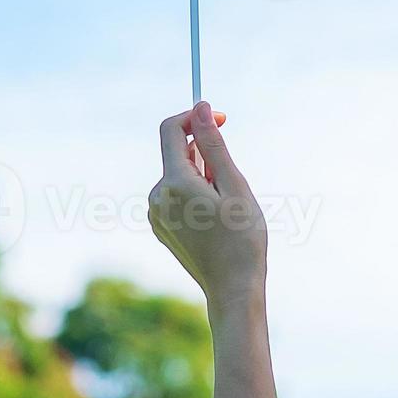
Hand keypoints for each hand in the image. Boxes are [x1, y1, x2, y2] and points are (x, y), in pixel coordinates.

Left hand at [152, 102, 267, 305]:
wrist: (233, 290)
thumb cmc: (242, 239)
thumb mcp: (234, 186)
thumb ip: (214, 145)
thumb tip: (201, 108)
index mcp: (174, 183)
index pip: (172, 130)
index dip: (196, 117)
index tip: (221, 119)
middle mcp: (157, 196)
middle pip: (178, 154)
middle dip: (206, 156)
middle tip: (232, 186)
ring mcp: (155, 213)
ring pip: (179, 175)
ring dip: (203, 177)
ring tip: (225, 209)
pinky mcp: (160, 226)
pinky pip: (176, 195)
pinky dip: (195, 194)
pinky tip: (214, 221)